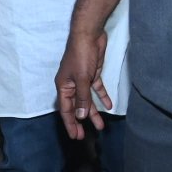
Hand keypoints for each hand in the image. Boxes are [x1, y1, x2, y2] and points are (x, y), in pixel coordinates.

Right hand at [55, 25, 111, 139]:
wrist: (89, 35)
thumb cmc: (81, 55)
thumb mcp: (82, 79)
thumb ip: (82, 98)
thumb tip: (80, 116)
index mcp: (64, 86)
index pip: (66, 109)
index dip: (70, 123)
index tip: (74, 136)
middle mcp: (71, 85)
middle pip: (76, 107)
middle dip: (80, 121)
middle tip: (84, 136)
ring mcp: (82, 80)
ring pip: (87, 100)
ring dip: (93, 112)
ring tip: (100, 126)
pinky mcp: (92, 74)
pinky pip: (96, 89)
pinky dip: (102, 97)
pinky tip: (108, 106)